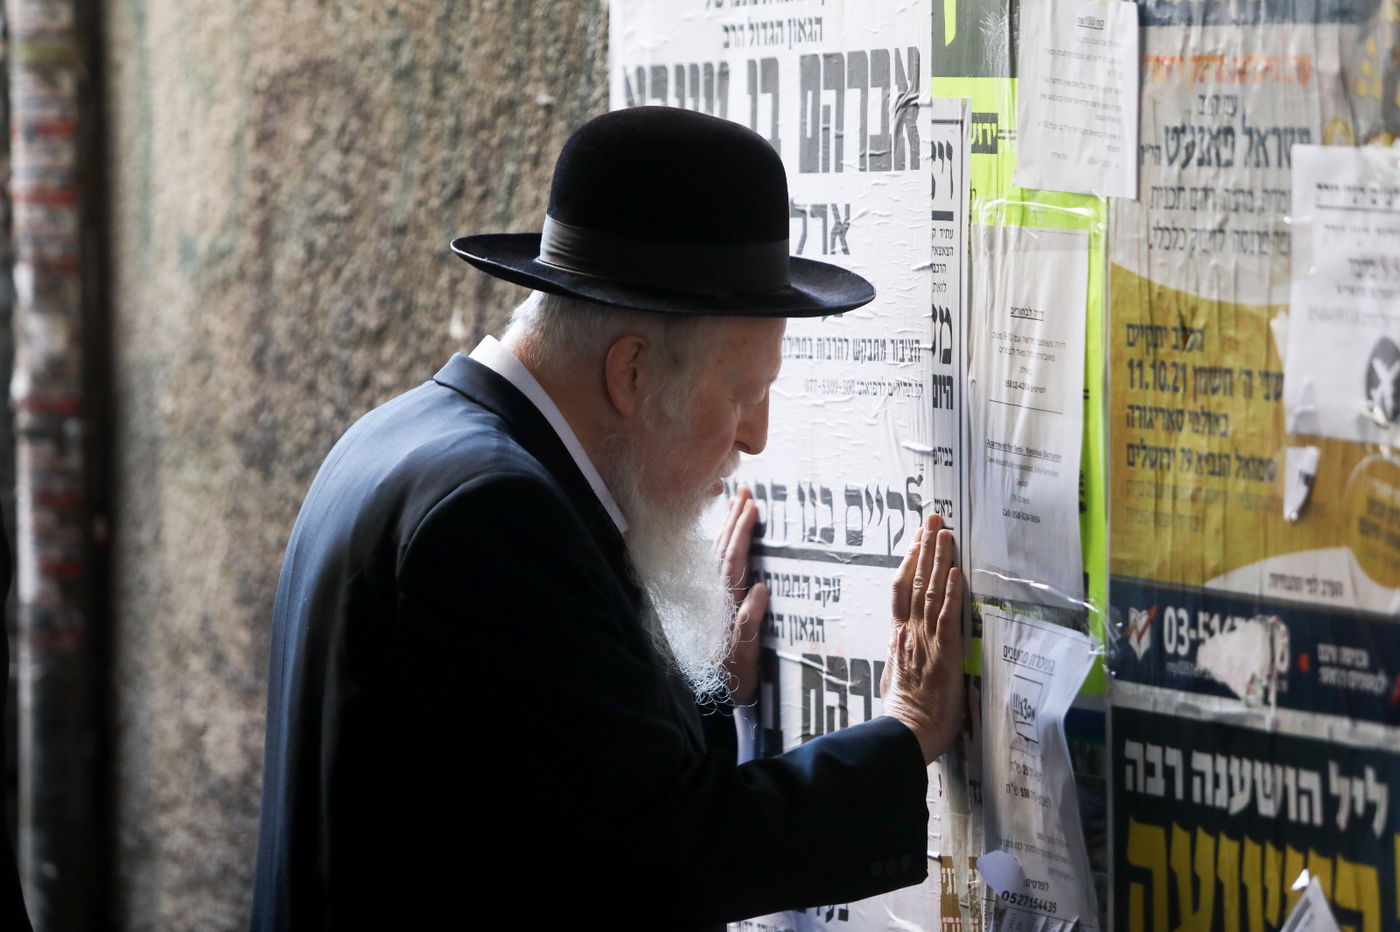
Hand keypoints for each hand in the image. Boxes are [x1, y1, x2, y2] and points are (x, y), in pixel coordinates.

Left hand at [715, 486, 767, 703]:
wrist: (721, 692)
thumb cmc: (738, 675)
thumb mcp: (746, 654)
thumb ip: (749, 623)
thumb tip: (760, 588)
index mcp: (726, 603)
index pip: (734, 559)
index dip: (742, 532)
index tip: (751, 505)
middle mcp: (717, 596)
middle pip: (724, 549)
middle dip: (733, 519)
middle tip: (744, 491)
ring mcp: (715, 598)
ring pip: (719, 554)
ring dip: (727, 528)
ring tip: (735, 503)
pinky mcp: (716, 604)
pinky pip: (717, 565)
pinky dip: (723, 546)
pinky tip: (727, 536)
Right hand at [882, 513, 964, 764]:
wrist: (904, 734)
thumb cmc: (903, 714)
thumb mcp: (895, 679)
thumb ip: (899, 659)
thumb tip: (899, 650)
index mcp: (898, 637)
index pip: (902, 590)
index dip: (909, 561)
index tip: (916, 539)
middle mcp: (910, 632)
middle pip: (915, 580)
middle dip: (925, 547)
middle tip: (932, 519)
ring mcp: (926, 640)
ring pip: (931, 591)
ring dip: (939, 560)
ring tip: (944, 532)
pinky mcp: (945, 652)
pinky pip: (947, 616)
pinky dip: (951, 591)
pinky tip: (956, 571)